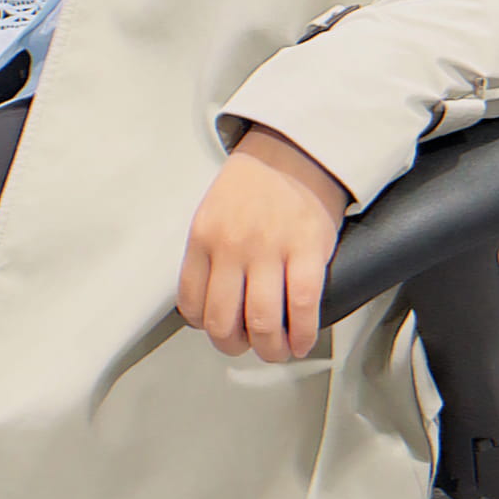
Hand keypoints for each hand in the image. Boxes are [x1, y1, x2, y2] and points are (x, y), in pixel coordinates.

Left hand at [178, 126, 350, 362]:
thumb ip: (209, 254)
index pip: (191, 303)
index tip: (219, 330)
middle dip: (234, 346)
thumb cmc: (257, 183)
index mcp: (204, 237)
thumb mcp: (214, 211)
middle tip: (247, 347)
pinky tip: (302, 341)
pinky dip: (301, 334)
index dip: (205, 327)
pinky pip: (302, 307)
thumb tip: (210, 300)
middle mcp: (232, 246)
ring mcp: (270, 249)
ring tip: (277, 350)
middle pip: (223, 321)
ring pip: (262, 322)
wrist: (297, 148)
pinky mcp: (307, 250)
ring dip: (270, 349)